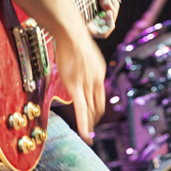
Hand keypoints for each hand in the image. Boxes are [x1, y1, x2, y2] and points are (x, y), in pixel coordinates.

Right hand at [53, 27, 106, 143]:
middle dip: (94, 120)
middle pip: (97, 106)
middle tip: (91, 131)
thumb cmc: (73, 42)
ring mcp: (87, 84)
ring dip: (89, 124)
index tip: (94, 118)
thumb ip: (83, 69)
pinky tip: (85, 134)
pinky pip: (81, 109)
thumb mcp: (83, 57)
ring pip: (90, 111)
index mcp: (98, 74)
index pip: (99, 97)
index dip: (97, 110)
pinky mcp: (76, 86)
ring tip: (88, 136)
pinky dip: (84, 124)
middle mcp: (96, 81)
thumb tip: (78, 75)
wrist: (71, 34)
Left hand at [63, 0, 120, 37]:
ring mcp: (90, 24)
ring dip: (113, 12)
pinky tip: (107, 12)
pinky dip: (110, 22)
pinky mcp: (86, 31)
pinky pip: (104, 32)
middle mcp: (92, 16)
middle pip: (111, 15)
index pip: (108, 7)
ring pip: (110, 24)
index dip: (113, 0)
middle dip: (113, 4)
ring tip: (106, 3)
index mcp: (92, 5)